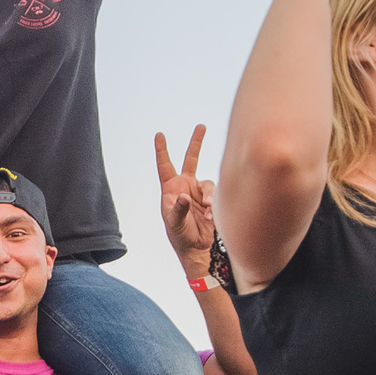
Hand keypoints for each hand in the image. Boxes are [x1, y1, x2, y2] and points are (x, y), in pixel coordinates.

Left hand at [155, 126, 217, 265]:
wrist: (196, 248)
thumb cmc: (180, 236)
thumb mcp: (175, 223)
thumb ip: (179, 209)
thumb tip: (184, 196)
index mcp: (170, 189)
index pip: (165, 166)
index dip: (162, 150)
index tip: (159, 135)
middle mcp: (184, 186)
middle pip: (191, 159)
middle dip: (196, 142)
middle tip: (201, 126)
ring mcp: (198, 192)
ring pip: (208, 183)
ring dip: (209, 196)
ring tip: (207, 211)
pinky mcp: (210, 200)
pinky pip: (215, 194)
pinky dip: (213, 205)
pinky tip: (210, 217)